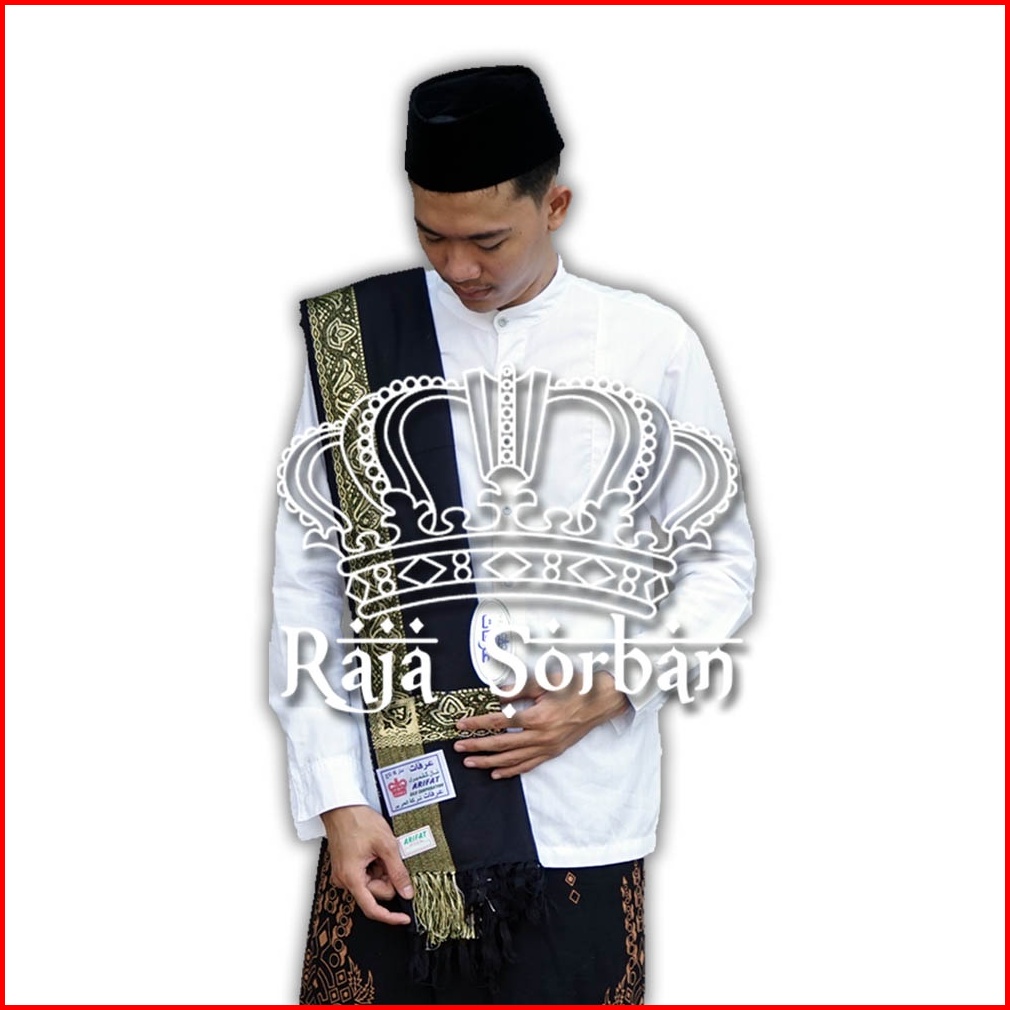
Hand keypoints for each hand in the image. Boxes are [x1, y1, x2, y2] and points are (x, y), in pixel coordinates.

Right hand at [320, 805, 412, 925]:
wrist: (342, 807)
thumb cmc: (359, 821)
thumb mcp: (386, 845)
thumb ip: (398, 871)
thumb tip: (407, 892)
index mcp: (352, 878)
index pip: (372, 909)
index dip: (390, 917)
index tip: (404, 918)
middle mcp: (344, 880)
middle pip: (375, 893)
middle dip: (388, 878)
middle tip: (390, 857)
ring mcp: (343, 874)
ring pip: (371, 884)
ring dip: (381, 870)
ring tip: (379, 850)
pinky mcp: (345, 868)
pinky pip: (365, 876)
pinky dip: (374, 866)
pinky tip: (373, 851)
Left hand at [453, 673, 628, 778]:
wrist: (601, 700)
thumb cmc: (576, 687)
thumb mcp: (545, 681)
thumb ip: (518, 688)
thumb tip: (495, 693)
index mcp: (537, 717)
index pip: (499, 722)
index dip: (477, 724)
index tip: (462, 725)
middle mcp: (541, 736)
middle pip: (501, 744)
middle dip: (477, 746)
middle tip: (459, 747)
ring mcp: (547, 747)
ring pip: (512, 759)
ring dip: (489, 762)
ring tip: (471, 763)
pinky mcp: (552, 752)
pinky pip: (528, 765)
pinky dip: (511, 771)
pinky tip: (497, 772)